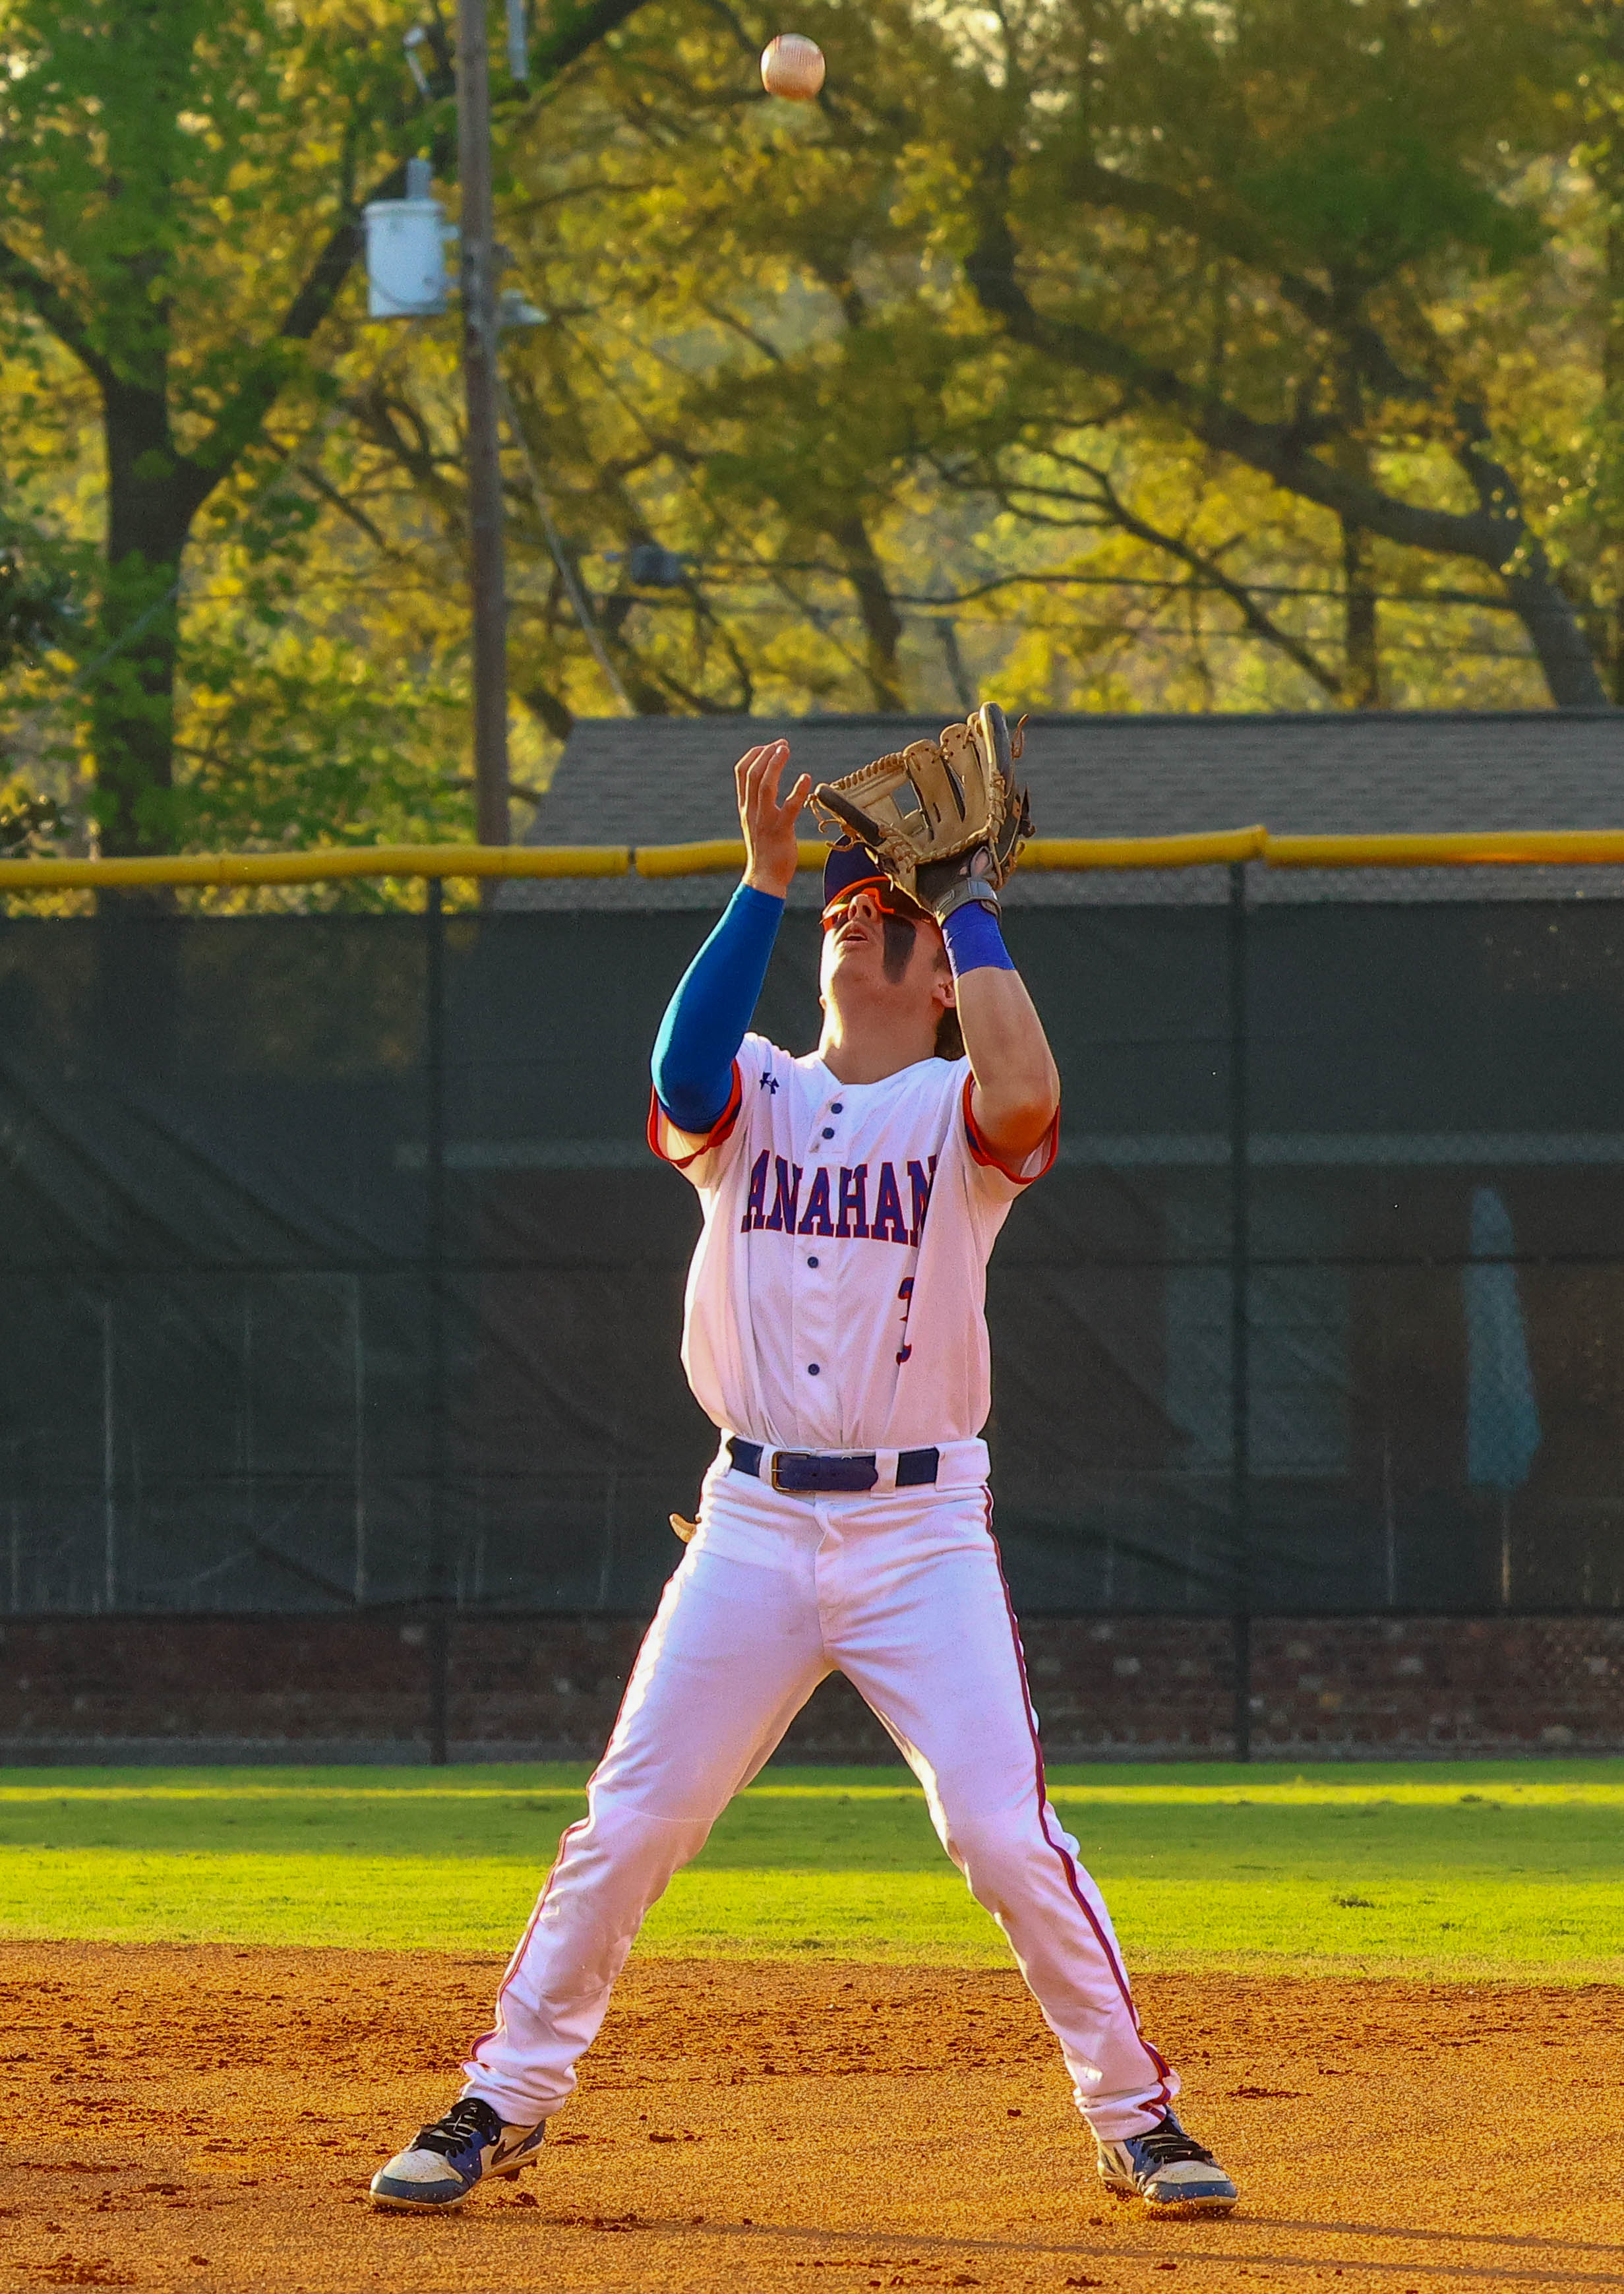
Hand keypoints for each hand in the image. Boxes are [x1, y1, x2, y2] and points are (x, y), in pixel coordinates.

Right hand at [736, 740, 810, 897]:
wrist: (764, 878)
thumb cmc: (764, 850)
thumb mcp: (755, 822)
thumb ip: (757, 802)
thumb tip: (765, 781)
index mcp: (746, 807)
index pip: (742, 773)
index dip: (754, 755)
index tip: (769, 747)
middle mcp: (752, 811)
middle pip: (753, 774)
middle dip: (766, 754)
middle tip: (782, 744)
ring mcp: (765, 821)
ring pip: (765, 786)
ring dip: (775, 764)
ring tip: (786, 750)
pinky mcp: (781, 831)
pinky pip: (788, 807)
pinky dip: (797, 790)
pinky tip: (806, 778)